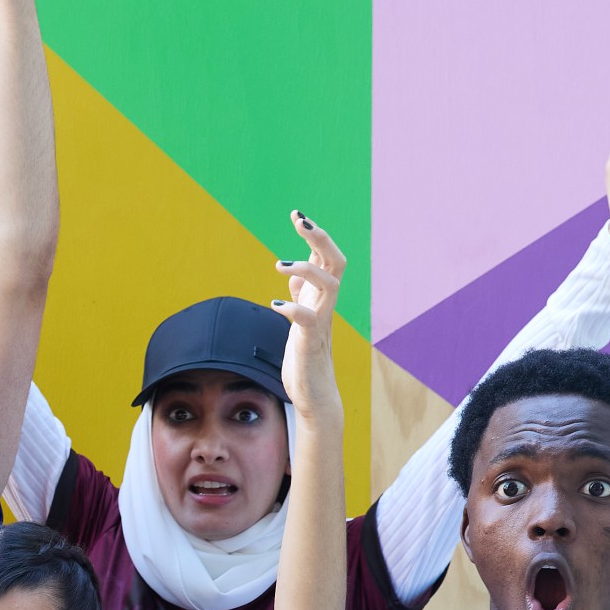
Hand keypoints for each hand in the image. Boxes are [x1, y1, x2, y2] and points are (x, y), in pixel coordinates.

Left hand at [270, 211, 345, 416]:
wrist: (313, 394)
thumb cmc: (305, 357)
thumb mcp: (300, 320)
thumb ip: (301, 296)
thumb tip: (293, 274)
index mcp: (321, 298)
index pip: (326, 258)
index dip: (315, 235)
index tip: (297, 215)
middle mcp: (326, 306)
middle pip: (336, 262)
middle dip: (320, 238)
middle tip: (300, 221)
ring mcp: (321, 323)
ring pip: (329, 285)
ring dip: (306, 269)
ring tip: (278, 266)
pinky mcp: (310, 343)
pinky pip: (308, 319)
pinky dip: (292, 308)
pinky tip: (273, 304)